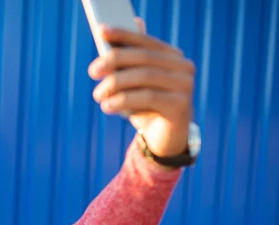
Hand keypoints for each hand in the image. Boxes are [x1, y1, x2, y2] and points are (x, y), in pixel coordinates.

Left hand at [88, 18, 195, 157]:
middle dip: (115, 60)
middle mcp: (183, 67)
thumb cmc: (144, 107)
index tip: (101, 32)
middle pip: (144, 57)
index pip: (145, 40)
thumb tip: (107, 36)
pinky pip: (149, 97)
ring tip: (97, 95)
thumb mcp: (131, 84)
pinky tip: (107, 106)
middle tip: (92, 71)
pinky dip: (124, 100)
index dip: (123, 34)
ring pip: (145, 76)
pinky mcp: (182, 105)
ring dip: (116, 84)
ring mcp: (186, 85)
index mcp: (172, 55)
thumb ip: (124, 62)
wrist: (162, 139)